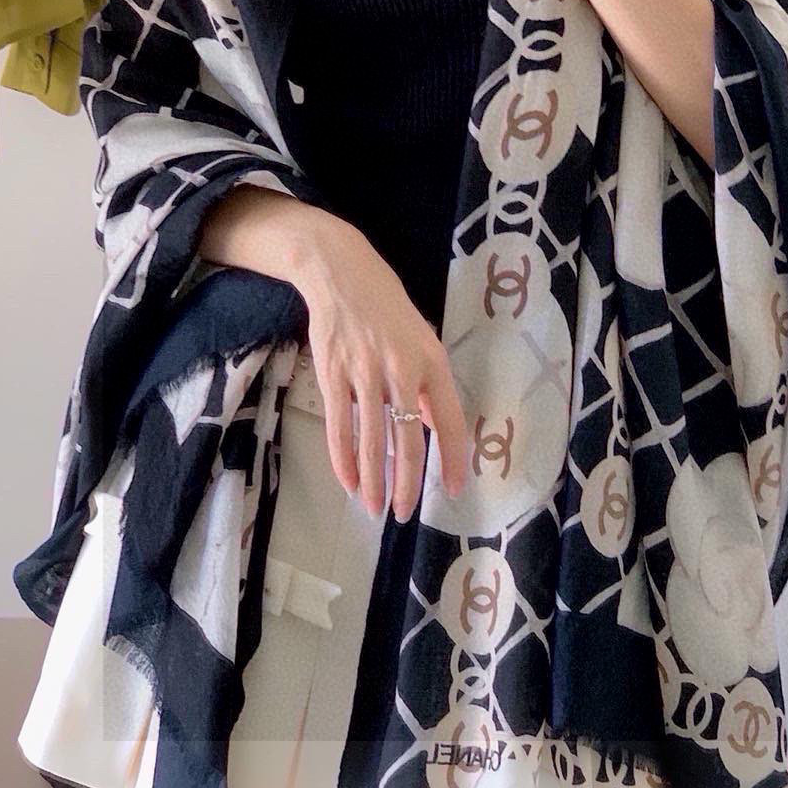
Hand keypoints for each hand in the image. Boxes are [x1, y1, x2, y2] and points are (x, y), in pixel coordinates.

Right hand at [294, 217, 470, 522]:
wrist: (342, 273)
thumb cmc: (387, 310)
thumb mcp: (422, 340)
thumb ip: (427, 384)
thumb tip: (429, 428)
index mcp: (432, 362)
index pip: (449, 421)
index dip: (452, 459)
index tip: (453, 490)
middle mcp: (402, 370)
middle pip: (407, 440)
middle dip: (407, 484)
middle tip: (404, 513)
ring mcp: (365, 373)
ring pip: (372, 440)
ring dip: (374, 481)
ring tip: (375, 508)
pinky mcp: (333, 374)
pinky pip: (340, 426)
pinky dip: (344, 459)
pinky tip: (349, 481)